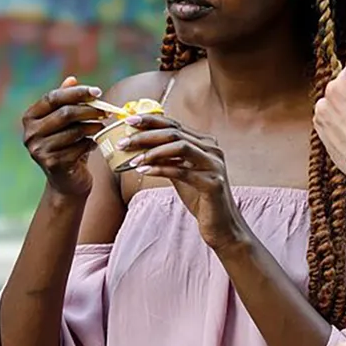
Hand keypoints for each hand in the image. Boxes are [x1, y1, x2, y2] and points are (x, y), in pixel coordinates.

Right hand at [22, 76, 106, 197]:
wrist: (67, 181)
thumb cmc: (67, 145)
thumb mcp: (65, 122)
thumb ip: (66, 101)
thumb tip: (72, 79)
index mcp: (30, 118)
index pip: (53, 97)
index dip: (77, 92)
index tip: (98, 92)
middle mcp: (30, 133)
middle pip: (65, 113)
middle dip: (90, 110)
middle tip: (107, 111)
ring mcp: (39, 150)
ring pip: (75, 131)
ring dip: (94, 127)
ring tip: (102, 127)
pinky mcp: (53, 163)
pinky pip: (80, 146)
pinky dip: (91, 143)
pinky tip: (94, 144)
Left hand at [119, 114, 240, 250]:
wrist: (222, 224)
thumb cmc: (200, 198)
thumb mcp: (182, 173)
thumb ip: (168, 159)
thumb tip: (139, 148)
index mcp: (205, 143)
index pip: (175, 125)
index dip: (151, 120)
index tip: (129, 121)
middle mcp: (212, 149)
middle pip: (175, 133)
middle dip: (146, 135)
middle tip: (123, 143)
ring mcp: (214, 165)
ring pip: (180, 147)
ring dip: (152, 152)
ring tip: (132, 160)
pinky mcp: (212, 183)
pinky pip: (182, 171)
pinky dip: (160, 169)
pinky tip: (144, 171)